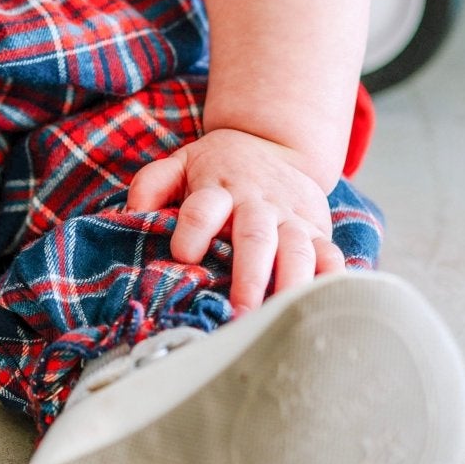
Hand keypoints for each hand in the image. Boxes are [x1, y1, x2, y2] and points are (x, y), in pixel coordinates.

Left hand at [125, 128, 344, 313]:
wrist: (274, 145)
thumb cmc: (218, 167)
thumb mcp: (182, 163)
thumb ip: (153, 183)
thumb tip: (132, 211)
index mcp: (217, 188)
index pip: (204, 207)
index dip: (194, 228)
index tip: (184, 255)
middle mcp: (256, 203)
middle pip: (255, 237)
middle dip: (248, 275)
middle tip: (239, 313)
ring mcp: (290, 217)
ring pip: (296, 249)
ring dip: (290, 284)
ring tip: (279, 318)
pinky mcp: (318, 230)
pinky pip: (331, 255)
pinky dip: (333, 279)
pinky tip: (326, 305)